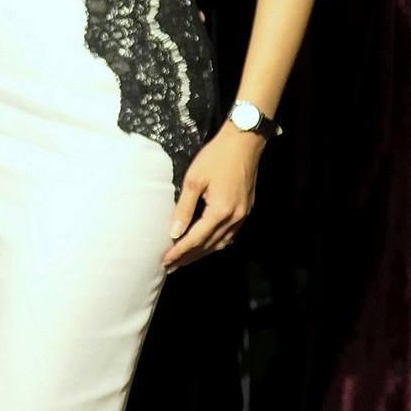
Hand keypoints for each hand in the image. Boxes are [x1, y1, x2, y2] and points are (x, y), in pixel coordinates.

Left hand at [163, 125, 261, 268]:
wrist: (244, 143)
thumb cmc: (216, 157)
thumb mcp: (194, 180)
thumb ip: (184, 208)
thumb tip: (174, 232)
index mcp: (220, 211)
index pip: (195, 239)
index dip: (179, 251)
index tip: (164, 261)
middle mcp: (234, 218)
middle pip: (208, 245)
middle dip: (188, 257)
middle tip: (170, 267)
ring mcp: (242, 216)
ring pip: (220, 243)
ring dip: (201, 253)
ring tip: (184, 260)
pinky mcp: (245, 210)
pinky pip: (229, 235)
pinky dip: (215, 243)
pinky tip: (205, 246)